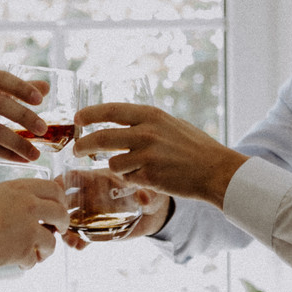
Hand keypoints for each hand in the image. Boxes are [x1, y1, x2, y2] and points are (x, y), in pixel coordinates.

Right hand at [0, 70, 49, 167]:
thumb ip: (8, 90)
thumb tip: (44, 87)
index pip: (0, 78)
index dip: (22, 87)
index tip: (40, 99)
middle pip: (0, 103)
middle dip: (25, 117)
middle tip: (43, 128)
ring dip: (19, 142)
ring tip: (35, 153)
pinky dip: (7, 154)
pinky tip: (21, 159)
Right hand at [0, 178, 68, 269]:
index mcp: (18, 189)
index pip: (53, 188)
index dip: (59, 200)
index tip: (57, 208)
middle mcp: (29, 205)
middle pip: (61, 213)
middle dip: (62, 224)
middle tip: (57, 231)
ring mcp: (30, 227)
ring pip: (52, 240)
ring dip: (46, 249)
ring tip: (37, 253)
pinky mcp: (26, 248)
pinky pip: (35, 259)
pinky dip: (29, 263)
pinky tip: (20, 263)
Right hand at [60, 184, 169, 250]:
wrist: (155, 213)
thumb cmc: (151, 190)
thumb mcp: (151, 189)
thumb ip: (148, 193)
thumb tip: (144, 197)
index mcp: (99, 179)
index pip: (74, 176)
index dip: (61, 181)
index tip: (54, 190)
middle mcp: (90, 195)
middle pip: (65, 199)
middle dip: (57, 208)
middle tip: (57, 218)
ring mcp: (91, 214)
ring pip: (69, 220)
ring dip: (64, 229)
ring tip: (69, 238)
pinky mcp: (97, 230)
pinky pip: (82, 237)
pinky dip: (77, 242)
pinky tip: (78, 246)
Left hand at [73, 103, 247, 207]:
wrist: (215, 170)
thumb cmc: (195, 147)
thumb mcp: (170, 124)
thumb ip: (146, 122)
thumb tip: (119, 122)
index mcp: (151, 115)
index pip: (111, 110)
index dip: (90, 114)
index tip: (77, 118)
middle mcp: (147, 133)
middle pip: (102, 138)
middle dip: (83, 145)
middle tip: (77, 150)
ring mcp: (147, 156)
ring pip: (112, 164)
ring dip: (114, 169)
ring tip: (129, 170)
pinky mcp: (149, 177)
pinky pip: (126, 180)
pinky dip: (130, 181)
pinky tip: (143, 179)